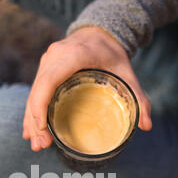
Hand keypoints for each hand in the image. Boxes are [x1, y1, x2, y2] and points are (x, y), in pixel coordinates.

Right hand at [23, 26, 151, 150]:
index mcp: (74, 55)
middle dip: (35, 121)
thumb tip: (147, 125)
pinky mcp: (45, 67)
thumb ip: (139, 98)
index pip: (49, 81)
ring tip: (36, 144)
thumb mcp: (128, 74)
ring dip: (31, 119)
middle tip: (41, 145)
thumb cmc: (113, 54)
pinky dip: (32, 111)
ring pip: (33, 92)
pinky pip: (34, 90)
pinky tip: (30, 130)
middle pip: (37, 90)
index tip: (42, 129)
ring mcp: (47, 61)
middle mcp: (55, 56)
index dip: (40, 106)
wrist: (101, 31)